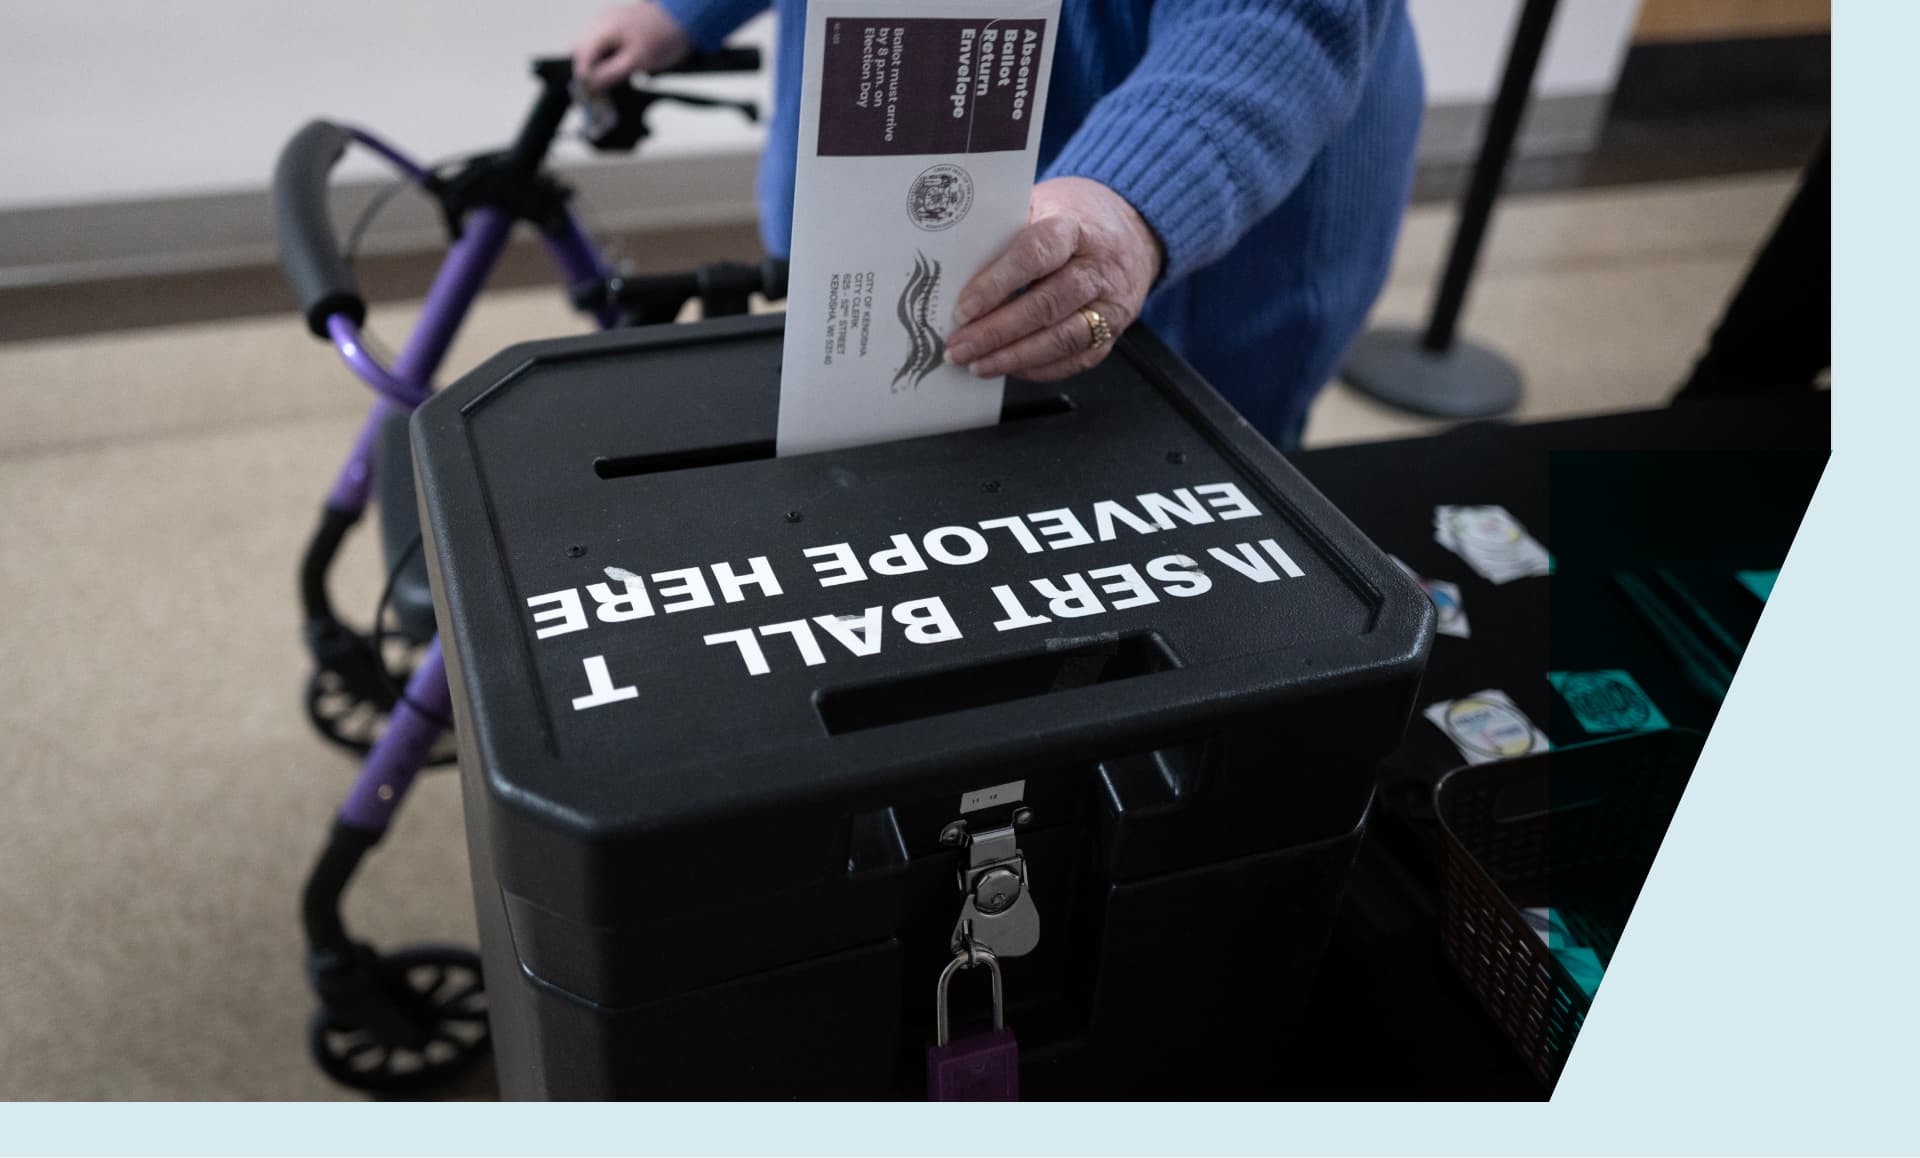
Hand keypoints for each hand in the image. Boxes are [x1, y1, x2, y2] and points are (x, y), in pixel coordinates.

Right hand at [573, 3, 693, 90]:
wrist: (684, 18)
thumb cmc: (664, 36)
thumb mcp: (638, 61)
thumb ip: (611, 73)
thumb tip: (591, 84)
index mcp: (603, 29)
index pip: (582, 56)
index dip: (583, 77)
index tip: (589, 95)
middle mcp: (601, 22)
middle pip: (581, 51)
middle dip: (586, 71)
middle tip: (597, 91)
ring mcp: (607, 21)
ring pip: (590, 47)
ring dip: (594, 65)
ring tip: (606, 81)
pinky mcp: (616, 25)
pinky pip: (601, 43)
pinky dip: (604, 57)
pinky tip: (615, 68)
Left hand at [945, 177, 1163, 382]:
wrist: (1132, 229)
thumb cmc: (1074, 217)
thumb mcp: (1042, 203)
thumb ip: (1005, 232)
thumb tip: (955, 270)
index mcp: (1075, 226)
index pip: (1035, 255)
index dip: (997, 284)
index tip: (963, 309)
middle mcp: (1098, 267)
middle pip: (1046, 305)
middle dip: (996, 331)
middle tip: (959, 348)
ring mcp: (1110, 303)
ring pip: (1062, 338)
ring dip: (1014, 357)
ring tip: (977, 365)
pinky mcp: (1113, 331)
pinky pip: (1076, 359)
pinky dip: (1039, 368)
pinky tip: (1009, 368)